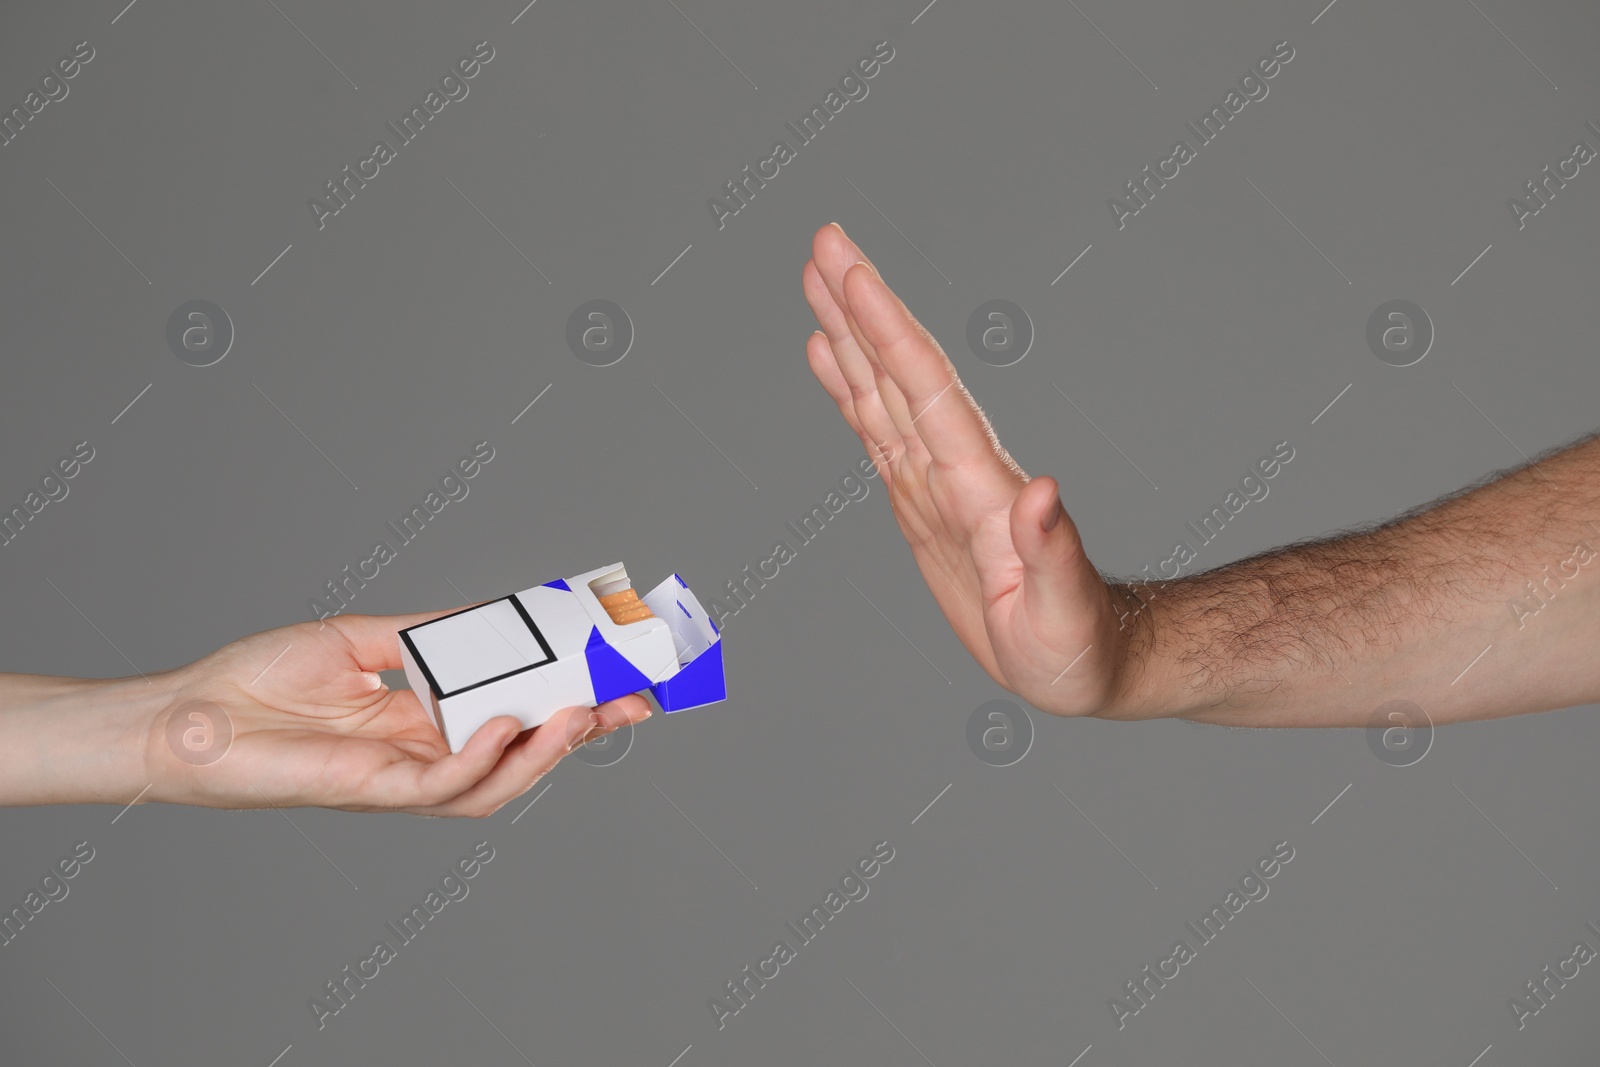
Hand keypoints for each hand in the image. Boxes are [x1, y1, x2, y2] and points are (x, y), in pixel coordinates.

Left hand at [139, 608, 651, 815]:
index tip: (613, 667)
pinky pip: (444, 784)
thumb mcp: (358, 639)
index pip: (512, 711)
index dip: (566, 695)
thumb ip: (423, 636)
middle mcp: (423, 755)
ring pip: (498, 780)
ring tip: (586, 712)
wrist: (190, 715)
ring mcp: (403, 779)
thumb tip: (489, 619)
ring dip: (548, 751)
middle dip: (583, 729)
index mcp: (423, 721)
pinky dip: (483, 757)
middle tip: (635, 700)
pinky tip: (505, 722)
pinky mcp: (375, 790)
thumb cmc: (258, 680)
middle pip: (522, 751)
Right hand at [801, 222, 1149, 718]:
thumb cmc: (1079, 647)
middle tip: (826, 239)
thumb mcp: (1066, 614)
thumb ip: (1054, 554)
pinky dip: (848, 388)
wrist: (1087, 660)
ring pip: (882, 390)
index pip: (926, 393)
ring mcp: (936, 482)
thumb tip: (1044, 491)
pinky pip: (877, 432)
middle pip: (899, 371)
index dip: (887, 332)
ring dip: (850, 332)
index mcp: (981, 489)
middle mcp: (956, 470)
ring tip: (818, 273)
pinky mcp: (921, 502)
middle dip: (862, 307)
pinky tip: (828, 354)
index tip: (852, 274)